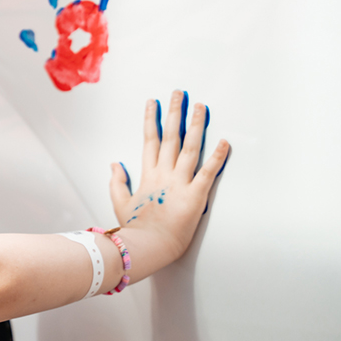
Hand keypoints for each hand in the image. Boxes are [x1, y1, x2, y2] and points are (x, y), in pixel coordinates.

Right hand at [108, 91, 229, 274]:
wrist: (147, 247)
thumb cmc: (136, 230)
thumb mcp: (121, 203)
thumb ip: (117, 182)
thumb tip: (115, 163)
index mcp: (147, 176)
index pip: (150, 141)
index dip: (152, 120)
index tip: (152, 103)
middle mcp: (164, 175)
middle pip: (171, 137)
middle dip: (174, 113)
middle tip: (179, 93)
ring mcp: (180, 184)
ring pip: (190, 148)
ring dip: (196, 126)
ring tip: (201, 107)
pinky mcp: (195, 196)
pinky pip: (208, 172)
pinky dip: (217, 157)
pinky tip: (225, 141)